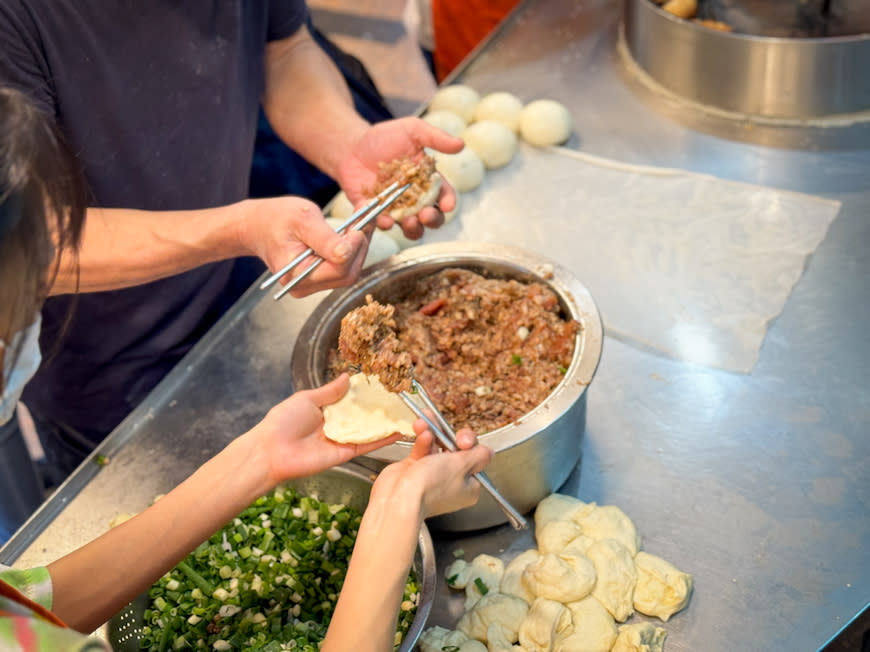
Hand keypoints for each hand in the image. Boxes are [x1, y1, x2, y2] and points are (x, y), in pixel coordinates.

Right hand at [237, 196, 369, 297]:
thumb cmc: (276, 219)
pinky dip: (351, 250)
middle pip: (347, 273)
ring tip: (362, 222)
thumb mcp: (301, 220)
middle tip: (367, 219)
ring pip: (348, 272)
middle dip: (360, 247)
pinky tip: (352, 232)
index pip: (339, 269)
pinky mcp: (317, 280)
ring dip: (358, 248)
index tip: (362, 223)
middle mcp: (304, 286)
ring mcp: (311, 285)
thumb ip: (324, 238)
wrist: (258, 226)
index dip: (355, 247)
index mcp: (297, 275)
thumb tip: (345, 252)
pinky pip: (342, 269)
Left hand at [250, 374, 399, 487]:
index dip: (366, 393)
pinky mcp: (346, 453)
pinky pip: (367, 445)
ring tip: (406, 413)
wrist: (272, 451)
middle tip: (400, 398)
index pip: (351, 399)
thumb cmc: (283, 422)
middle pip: (363, 415)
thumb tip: (347, 377)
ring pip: (369, 430)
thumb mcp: (307, 399)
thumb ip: (330, 391)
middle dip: (380, 408)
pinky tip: (398, 430)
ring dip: (386, 423)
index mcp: (325, 409)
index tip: (383, 384)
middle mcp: (336, 424)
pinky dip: (383, 439)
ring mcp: (342, 439)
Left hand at [337, 117, 464, 239]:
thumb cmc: (386, 138)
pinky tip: (382, 219)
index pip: (444, 196)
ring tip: (408, 222)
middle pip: (431, 218)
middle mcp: (416, 200)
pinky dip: (383, 224)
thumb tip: (461, 144)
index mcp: (428, 182)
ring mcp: (397, 209)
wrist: (353, 146)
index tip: (447, 205)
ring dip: (413, 229)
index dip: (448, 202)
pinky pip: (382, 225)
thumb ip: (435, 138)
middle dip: (432, 220)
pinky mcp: (377, 214)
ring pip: (411, 228)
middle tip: (425, 215)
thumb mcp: (412, 131)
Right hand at [369, 420, 493, 521]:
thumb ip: (477, 454)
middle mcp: (452, 482)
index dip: (469, 445)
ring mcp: (432, 476)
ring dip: (432, 432)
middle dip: (448, 435)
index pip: (475, 459)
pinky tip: (421, 432)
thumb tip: (489, 452)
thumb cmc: (431, 486)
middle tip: (445, 430)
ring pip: (437, 446)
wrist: (398, 498)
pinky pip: (423, 449)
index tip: (462, 441)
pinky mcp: (415, 470)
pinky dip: (422, 440)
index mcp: (469, 486)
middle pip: (456, 450)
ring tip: (425, 422)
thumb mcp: (461, 465)